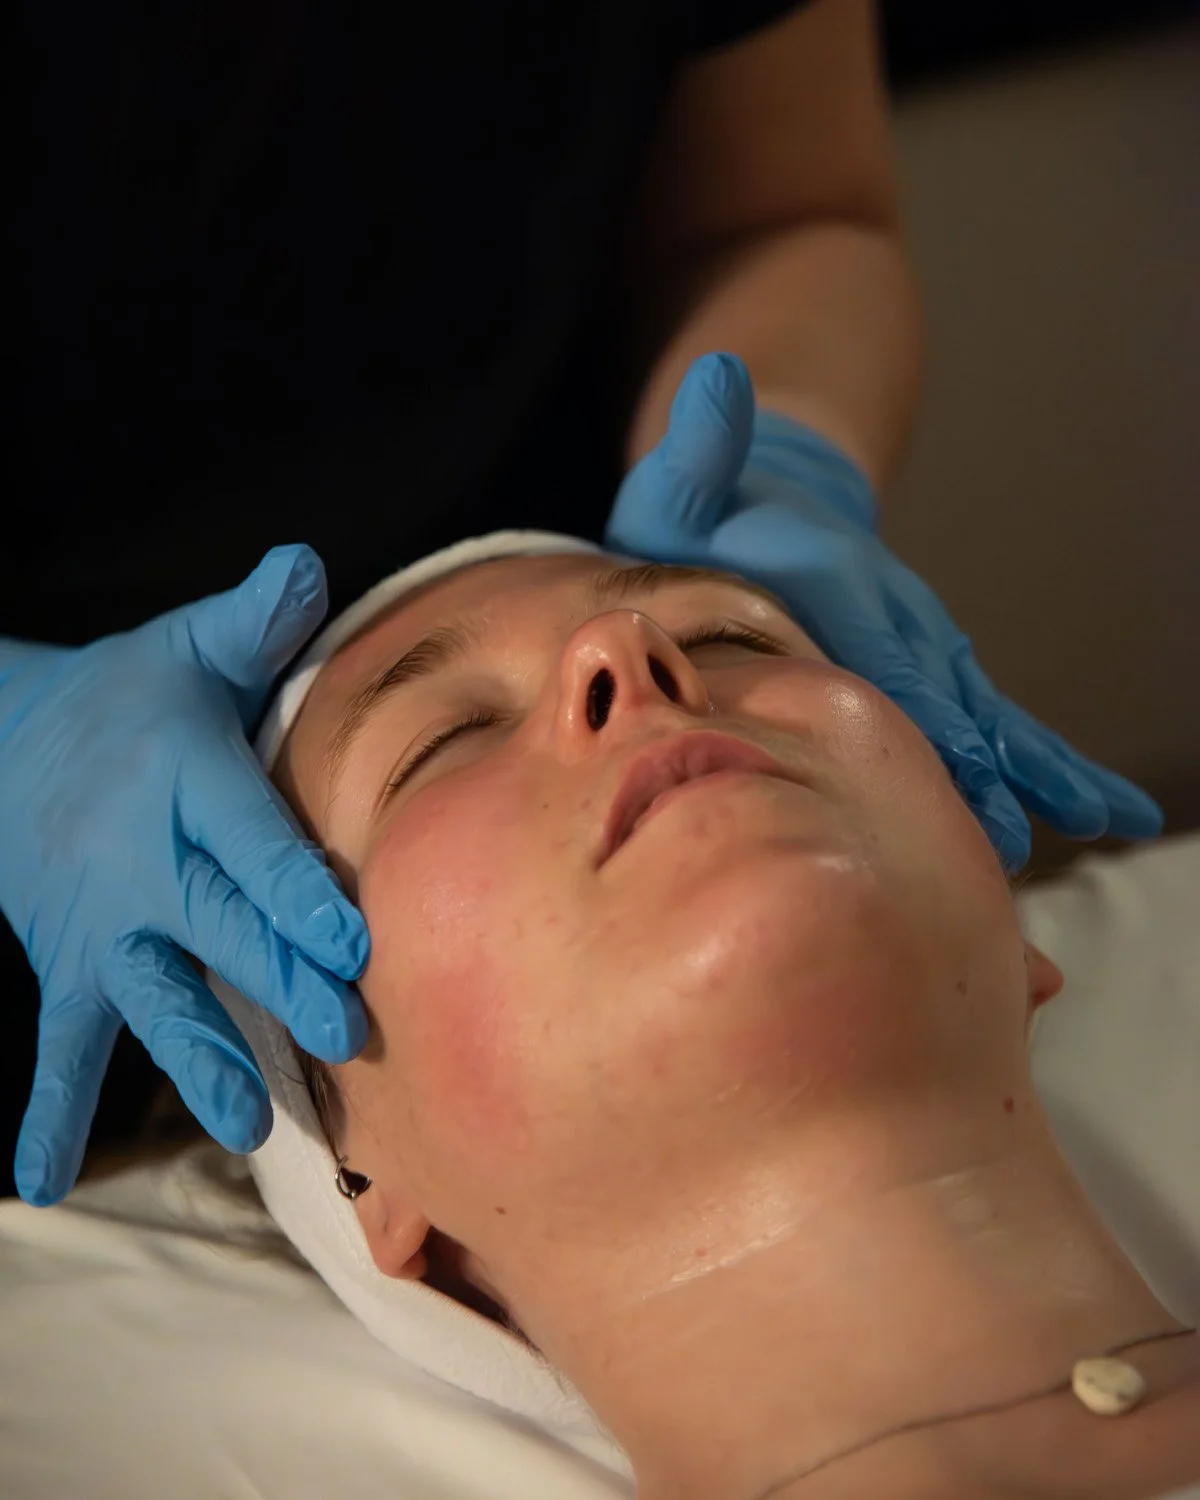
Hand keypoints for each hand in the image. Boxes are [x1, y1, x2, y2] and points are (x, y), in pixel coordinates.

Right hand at [0, 545, 369, 1205]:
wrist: (10, 740)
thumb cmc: (137, 699)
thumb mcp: (189, 649)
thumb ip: (252, 621)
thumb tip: (306, 564)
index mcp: (183, 779)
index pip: (247, 839)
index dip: (294, 890)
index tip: (348, 941)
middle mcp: (140, 860)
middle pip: (216, 927)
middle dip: (275, 981)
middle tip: (340, 1036)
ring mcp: (100, 923)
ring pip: (152, 995)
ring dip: (197, 1056)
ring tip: (242, 1119)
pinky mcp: (70, 963)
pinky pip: (61, 1039)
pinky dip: (50, 1105)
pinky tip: (42, 1179)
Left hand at [605, 354, 1161, 869]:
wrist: (765, 496)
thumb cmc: (710, 511)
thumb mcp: (688, 481)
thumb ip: (702, 448)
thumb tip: (718, 378)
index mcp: (836, 582)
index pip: (881, 650)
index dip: (919, 704)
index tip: (956, 761)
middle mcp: (894, 615)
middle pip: (945, 698)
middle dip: (978, 766)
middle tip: (1002, 834)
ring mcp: (922, 645)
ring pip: (988, 716)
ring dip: (1036, 769)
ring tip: (1093, 818)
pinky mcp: (932, 670)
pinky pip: (996, 725)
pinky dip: (1045, 766)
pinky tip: (1102, 811)